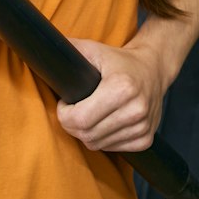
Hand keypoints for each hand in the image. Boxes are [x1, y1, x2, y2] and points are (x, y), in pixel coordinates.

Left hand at [56, 38, 167, 153]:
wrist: (154, 69)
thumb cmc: (119, 60)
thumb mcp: (94, 49)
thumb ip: (70, 49)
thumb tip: (44, 50)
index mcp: (122, 87)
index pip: (80, 120)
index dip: (64, 114)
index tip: (66, 103)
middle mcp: (136, 109)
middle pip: (87, 134)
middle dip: (72, 125)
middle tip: (73, 110)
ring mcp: (143, 127)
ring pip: (97, 144)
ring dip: (87, 133)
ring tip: (90, 113)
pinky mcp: (146, 139)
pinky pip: (112, 148)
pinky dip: (103, 138)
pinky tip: (105, 121)